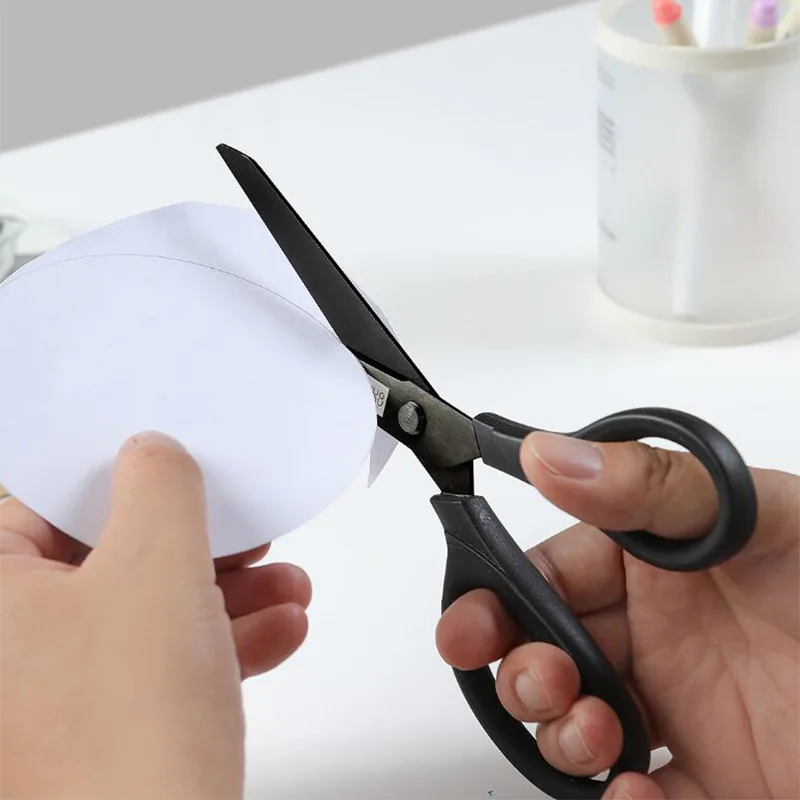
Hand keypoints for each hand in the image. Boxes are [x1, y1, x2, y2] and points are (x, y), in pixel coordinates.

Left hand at [0, 432, 310, 798]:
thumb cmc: (125, 739)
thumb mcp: (157, 567)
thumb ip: (159, 487)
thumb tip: (153, 454)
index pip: (48, 502)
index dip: (122, 478)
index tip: (175, 471)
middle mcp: (11, 647)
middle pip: (111, 558)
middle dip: (198, 545)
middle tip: (241, 531)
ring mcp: (58, 694)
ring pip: (148, 612)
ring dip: (227, 594)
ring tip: (284, 586)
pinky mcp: (108, 729)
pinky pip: (165, 665)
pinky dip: (223, 644)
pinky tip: (278, 631)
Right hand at [437, 432, 798, 798]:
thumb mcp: (764, 520)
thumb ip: (652, 486)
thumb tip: (550, 455)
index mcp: (656, 561)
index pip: (550, 569)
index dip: (500, 593)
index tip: (471, 620)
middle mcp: (658, 632)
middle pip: (546, 648)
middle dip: (517, 667)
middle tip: (533, 679)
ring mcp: (677, 708)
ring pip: (573, 722)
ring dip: (559, 732)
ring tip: (593, 730)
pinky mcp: (705, 781)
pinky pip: (632, 797)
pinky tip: (635, 790)